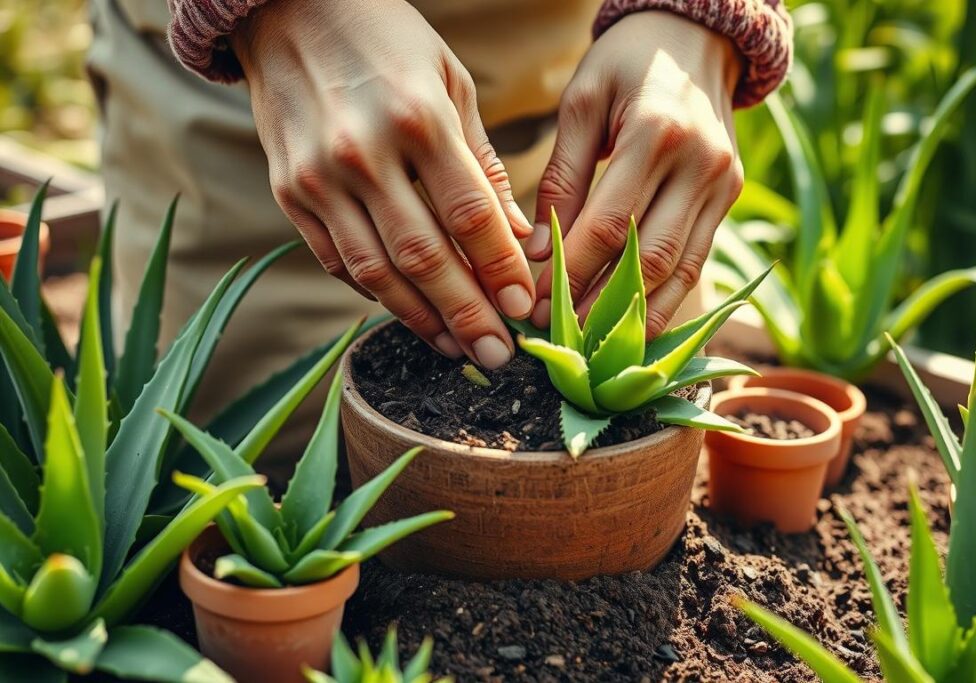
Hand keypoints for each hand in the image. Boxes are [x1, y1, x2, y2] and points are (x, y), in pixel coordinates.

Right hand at [232, 0, 534, 368]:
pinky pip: (337, 259)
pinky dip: (375, 293)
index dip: (499, 268)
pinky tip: (409, 312)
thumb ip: (481, 165)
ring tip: (458, 349)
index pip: (467, 215)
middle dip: (467, 313)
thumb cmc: (386, 41)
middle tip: (498, 353)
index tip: (525, 307)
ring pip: (376, 270)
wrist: (286, 10)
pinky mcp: (288, 194)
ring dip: (421, 318)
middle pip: (423, 256)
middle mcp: (362, 154)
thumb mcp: (450, 84)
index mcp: (416, 118)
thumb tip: (515, 237)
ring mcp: (317, 178)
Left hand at [526, 11, 743, 337]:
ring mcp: (722, 183)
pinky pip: (698, 259)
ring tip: (597, 345)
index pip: (609, 225)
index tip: (536, 307)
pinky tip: (639, 325)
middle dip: (601, 305)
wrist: (695, 38)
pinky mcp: (730, 196)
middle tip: (563, 337)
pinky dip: (669, 298)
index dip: (572, 273)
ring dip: (639, 316)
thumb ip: (561, 176)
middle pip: (649, 257)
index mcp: (656, 132)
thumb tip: (538, 252)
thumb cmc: (625, 65)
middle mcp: (700, 163)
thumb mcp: (582, 102)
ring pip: (681, 269)